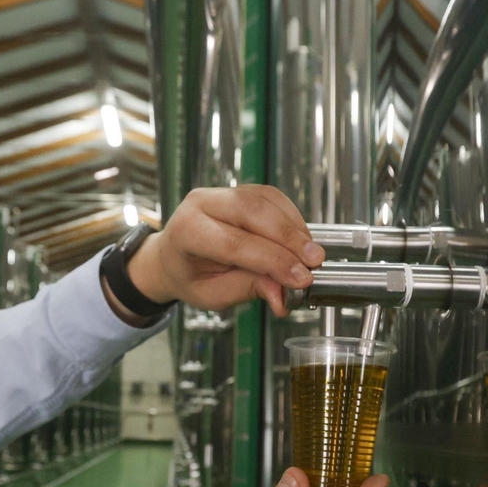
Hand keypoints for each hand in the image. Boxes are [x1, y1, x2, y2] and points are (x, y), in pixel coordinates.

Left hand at [123, 186, 324, 316]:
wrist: (172, 257)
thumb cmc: (189, 276)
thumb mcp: (213, 294)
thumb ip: (249, 289)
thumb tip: (284, 296)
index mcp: (188, 232)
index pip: (236, 243)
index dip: (274, 261)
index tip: (301, 278)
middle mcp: (201, 204)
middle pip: (253, 212)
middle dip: (289, 238)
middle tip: (314, 261)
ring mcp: (221, 192)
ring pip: (266, 200)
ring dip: (294, 227)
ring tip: (311, 254)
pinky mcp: (240, 190)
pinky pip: (271, 197)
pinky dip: (291, 217)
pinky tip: (302, 239)